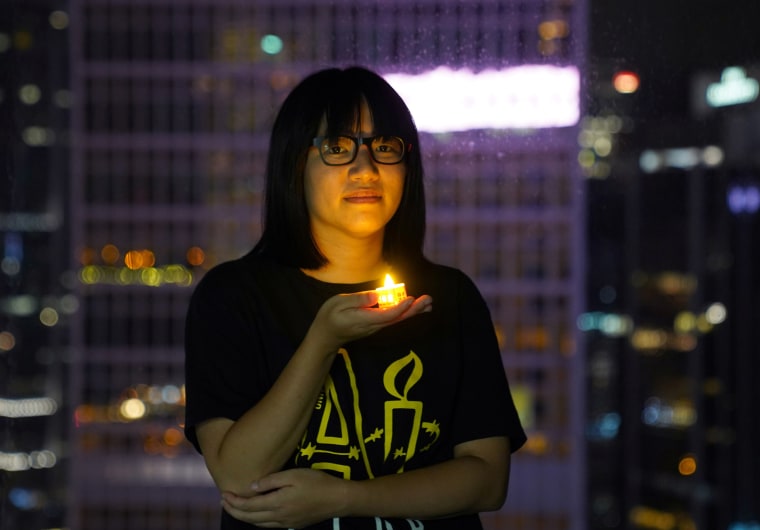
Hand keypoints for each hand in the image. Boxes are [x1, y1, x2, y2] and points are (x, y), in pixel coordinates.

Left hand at [221, 468, 348, 527]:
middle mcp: (279, 517)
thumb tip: (252, 487)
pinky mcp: (293, 524)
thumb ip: (271, 481)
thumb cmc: (317, 482)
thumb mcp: (293, 475)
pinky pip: (269, 526)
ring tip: (235, 509)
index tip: (224, 494)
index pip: (248, 506)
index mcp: (277, 503)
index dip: (234, 502)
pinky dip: (258, 521)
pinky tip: (256, 516)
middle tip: (224, 502)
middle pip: (250, 518)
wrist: (338, 499)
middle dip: (235, 511)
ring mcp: (286, 523)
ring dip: (244, 518)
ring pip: (259, 524)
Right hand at [307, 291, 432, 354]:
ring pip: (397, 319)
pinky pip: (393, 319)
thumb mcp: (338, 303)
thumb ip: (358, 300)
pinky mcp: (376, 325)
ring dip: (413, 311)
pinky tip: (414, 307)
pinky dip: (405, 313)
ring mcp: (376, 327)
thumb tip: (376, 296)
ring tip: (428, 303)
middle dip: (414, 310)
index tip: (411, 298)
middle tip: (429, 301)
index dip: (400, 307)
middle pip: (397, 318)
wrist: (326, 336)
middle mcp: (374, 325)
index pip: (386, 315)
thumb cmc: (329, 317)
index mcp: (365, 319)